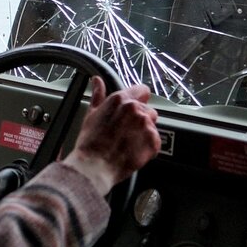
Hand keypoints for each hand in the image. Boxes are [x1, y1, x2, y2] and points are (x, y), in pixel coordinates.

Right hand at [62, 77, 160, 195]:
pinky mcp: (153, 142)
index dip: (138, 99)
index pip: (143, 90)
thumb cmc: (90, 142)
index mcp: (121, 99)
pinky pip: (155, 141)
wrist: (94, 166)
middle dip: (139, 119)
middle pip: (148, 109)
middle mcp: (136, 109)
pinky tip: (133, 150)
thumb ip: (98, 95)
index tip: (133, 108)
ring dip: (144, 132)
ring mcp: (146, 125)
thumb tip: (97, 81)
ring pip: (152, 125)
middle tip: (125, 131)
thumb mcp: (91, 114)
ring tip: (128, 141)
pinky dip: (147, 146)